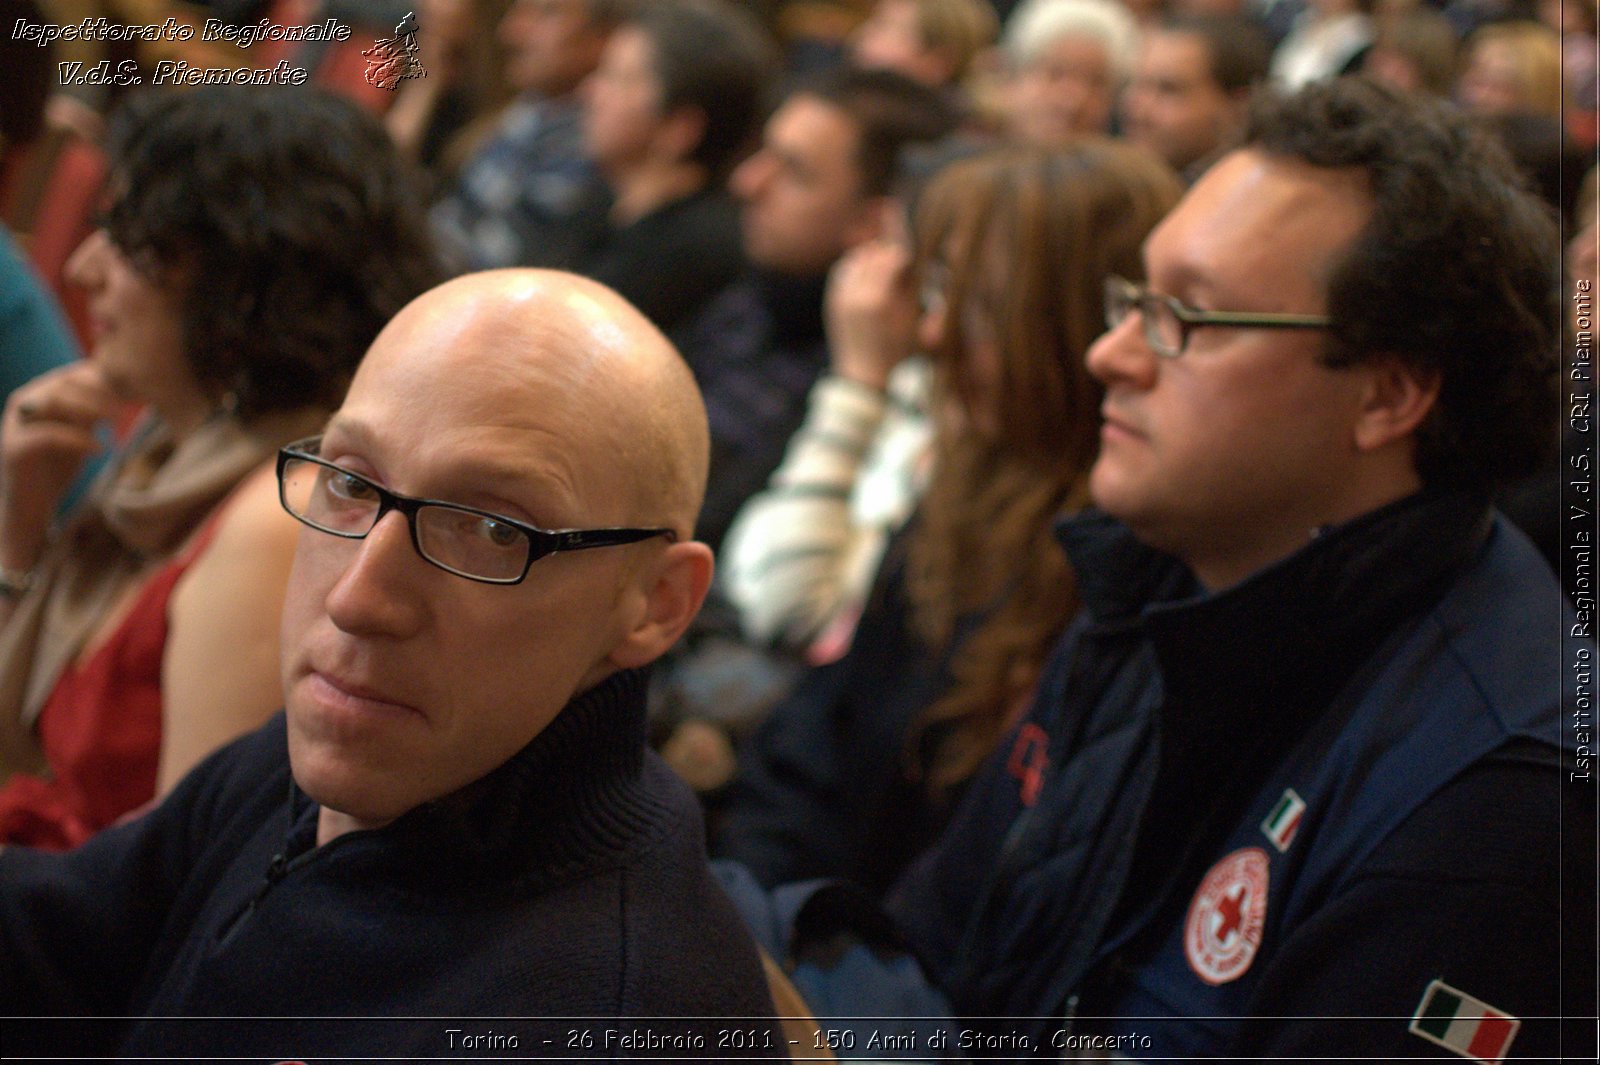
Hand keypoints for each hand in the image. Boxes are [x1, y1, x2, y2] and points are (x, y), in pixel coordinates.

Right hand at [1, 362, 119, 566]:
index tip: (135, 390)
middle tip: (127, 406)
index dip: (105, 378)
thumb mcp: (81, 430)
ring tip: (116, 421)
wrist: (30, 505)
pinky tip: (100, 449)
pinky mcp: (14, 449)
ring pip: (53, 402)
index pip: (74, 374)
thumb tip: (129, 388)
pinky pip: (47, 435)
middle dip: (100, 392)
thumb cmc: (58, 464)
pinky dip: (77, 439)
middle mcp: (26, 404)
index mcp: (41, 394)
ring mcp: (16, 424)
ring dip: (89, 408)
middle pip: (65, 383)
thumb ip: (94, 409)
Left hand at [825, 203, 919, 390]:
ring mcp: (840, 296)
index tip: (914, 233)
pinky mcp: (833, 299)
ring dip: (873, 257)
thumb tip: (910, 248)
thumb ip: (911, 281)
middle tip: (904, 260)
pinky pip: (845, 269)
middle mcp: (855, 294)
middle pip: (875, 254)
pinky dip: (858, 267)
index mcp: (878, 300)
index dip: (905, 243)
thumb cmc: (899, 349)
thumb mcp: (912, 316)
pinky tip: (870, 276)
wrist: (865, 374)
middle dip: (890, 252)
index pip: (893, 256)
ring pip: (858, 258)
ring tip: (887, 271)